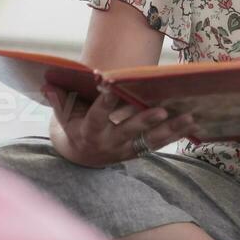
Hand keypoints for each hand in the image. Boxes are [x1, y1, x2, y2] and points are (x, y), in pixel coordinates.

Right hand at [45, 85, 194, 168]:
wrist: (81, 156)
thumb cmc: (74, 127)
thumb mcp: (64, 116)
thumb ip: (59, 100)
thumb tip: (46, 83)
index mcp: (89, 131)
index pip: (96, 116)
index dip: (103, 103)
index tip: (109, 86)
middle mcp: (108, 143)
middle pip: (128, 131)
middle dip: (145, 121)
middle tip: (161, 110)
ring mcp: (125, 149)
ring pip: (150, 140)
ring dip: (171, 129)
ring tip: (189, 117)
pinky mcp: (138, 152)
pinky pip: (158, 144)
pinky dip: (176, 135)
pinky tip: (192, 124)